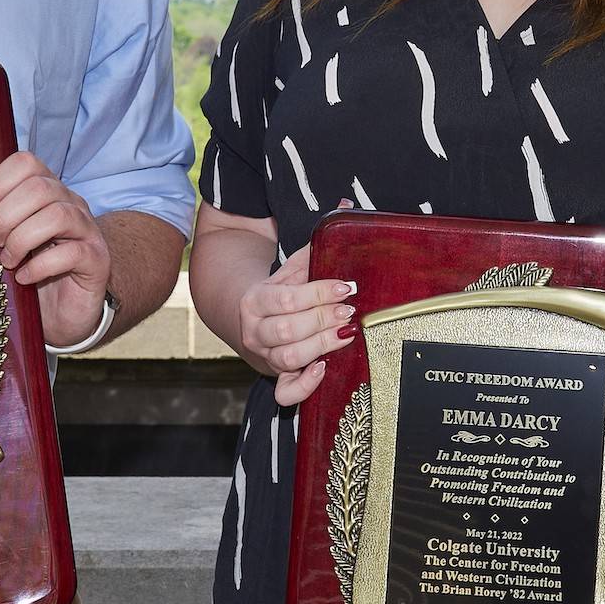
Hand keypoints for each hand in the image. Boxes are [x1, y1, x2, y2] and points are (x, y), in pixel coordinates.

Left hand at [0, 150, 110, 346]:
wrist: (66, 310)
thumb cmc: (34, 271)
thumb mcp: (12, 239)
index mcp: (49, 191)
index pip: (26, 163)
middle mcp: (72, 204)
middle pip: (39, 187)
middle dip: (7, 216)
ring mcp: (87, 231)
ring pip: (57, 215)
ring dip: (22, 239)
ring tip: (8, 260)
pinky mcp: (97, 260)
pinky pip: (71, 253)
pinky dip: (39, 266)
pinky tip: (24, 277)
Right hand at [237, 240, 356, 405]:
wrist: (254, 321)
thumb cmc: (281, 294)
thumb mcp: (290, 271)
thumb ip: (314, 248)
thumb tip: (345, 211)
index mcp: (255, 300)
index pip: (287, 299)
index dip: (318, 293)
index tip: (346, 287)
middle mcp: (255, 331)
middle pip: (287, 329)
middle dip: (323, 319)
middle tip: (349, 311)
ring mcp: (264, 357)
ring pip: (289, 357)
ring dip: (321, 345)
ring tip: (346, 332)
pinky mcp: (276, 377)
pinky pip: (286, 392)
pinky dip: (306, 385)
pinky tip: (324, 368)